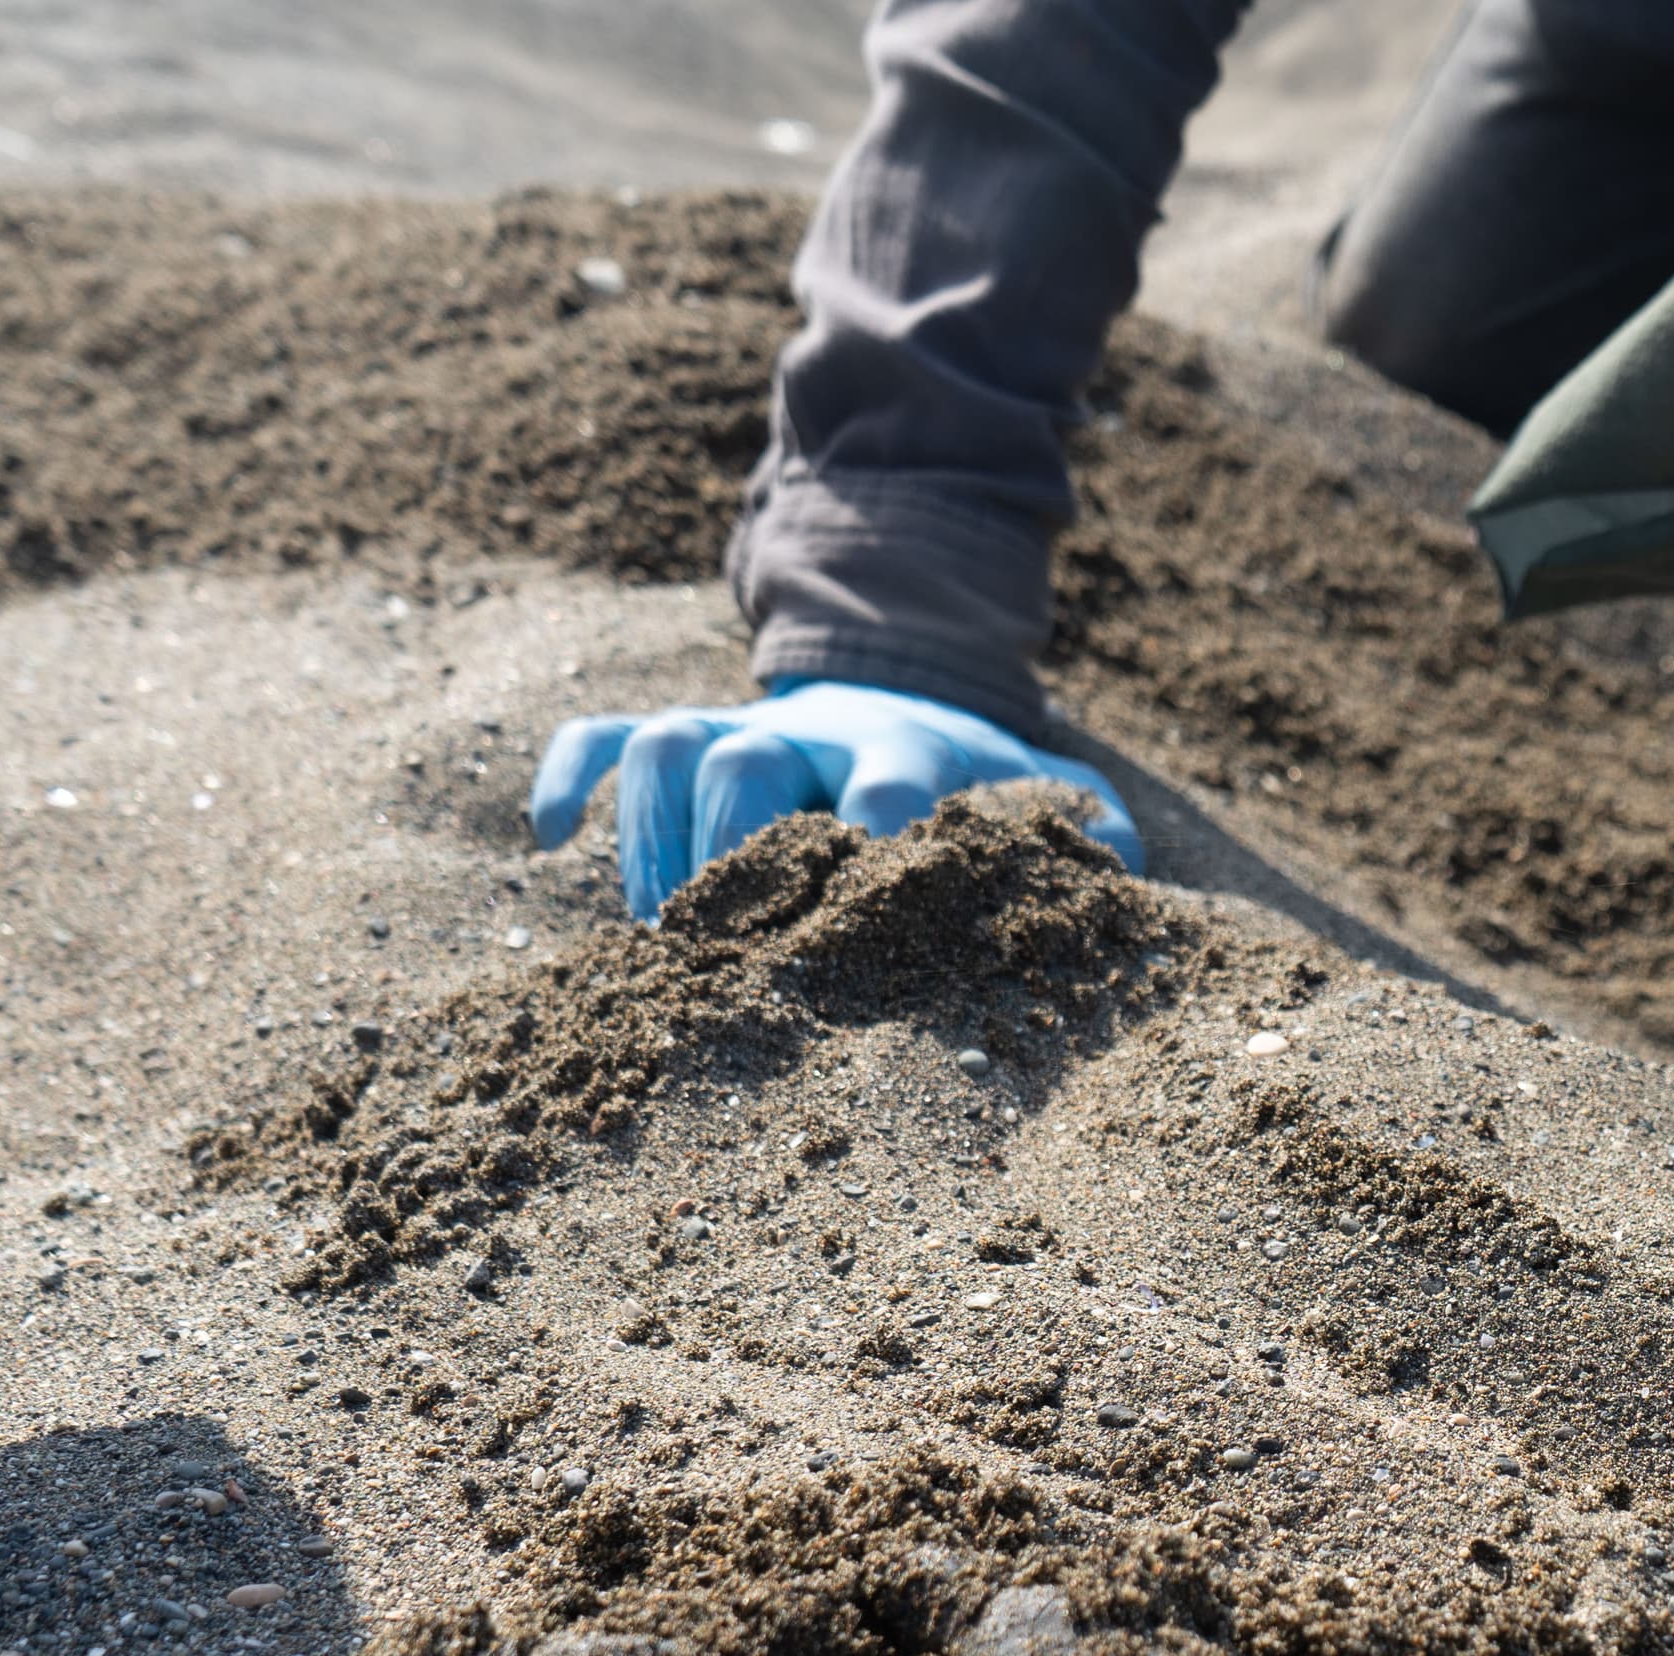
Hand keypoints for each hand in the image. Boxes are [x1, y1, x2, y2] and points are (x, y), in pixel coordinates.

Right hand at [529, 679, 1145, 920]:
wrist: (918, 684)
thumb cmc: (986, 786)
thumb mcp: (1051, 800)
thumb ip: (1094, 837)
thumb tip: (1127, 881)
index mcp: (914, 753)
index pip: (887, 779)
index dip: (870, 828)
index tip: (859, 898)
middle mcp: (817, 731)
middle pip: (748, 761)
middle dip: (728, 852)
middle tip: (723, 952)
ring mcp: (742, 725)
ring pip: (666, 744)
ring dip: (649, 834)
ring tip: (659, 935)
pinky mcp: (685, 728)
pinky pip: (604, 730)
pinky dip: (567, 773)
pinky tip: (546, 839)